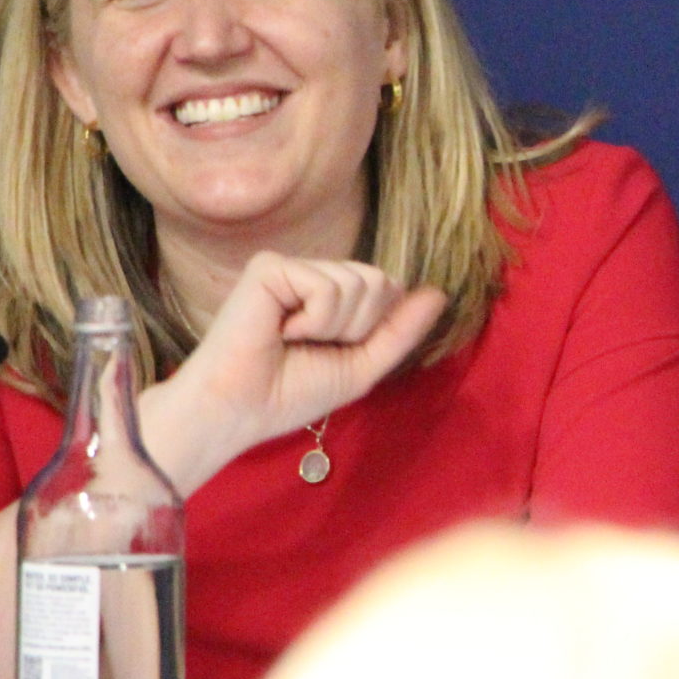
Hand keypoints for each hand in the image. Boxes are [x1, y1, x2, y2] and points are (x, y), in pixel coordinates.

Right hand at [156, 253, 446, 486]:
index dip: (371, 331)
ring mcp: (292, 267)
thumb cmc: (290, 393)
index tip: (330, 352)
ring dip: (332, 327)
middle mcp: (314, 274)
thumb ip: (400, 330)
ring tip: (291, 340)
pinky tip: (279, 331)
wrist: (240, 410)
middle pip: (379, 282)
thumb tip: (439, 293)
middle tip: (308, 346)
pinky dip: (313, 321)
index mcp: (333, 295)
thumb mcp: (362, 366)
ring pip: (358, 283)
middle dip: (356, 328)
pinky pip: (327, 287)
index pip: (389, 291)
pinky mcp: (270, 267)